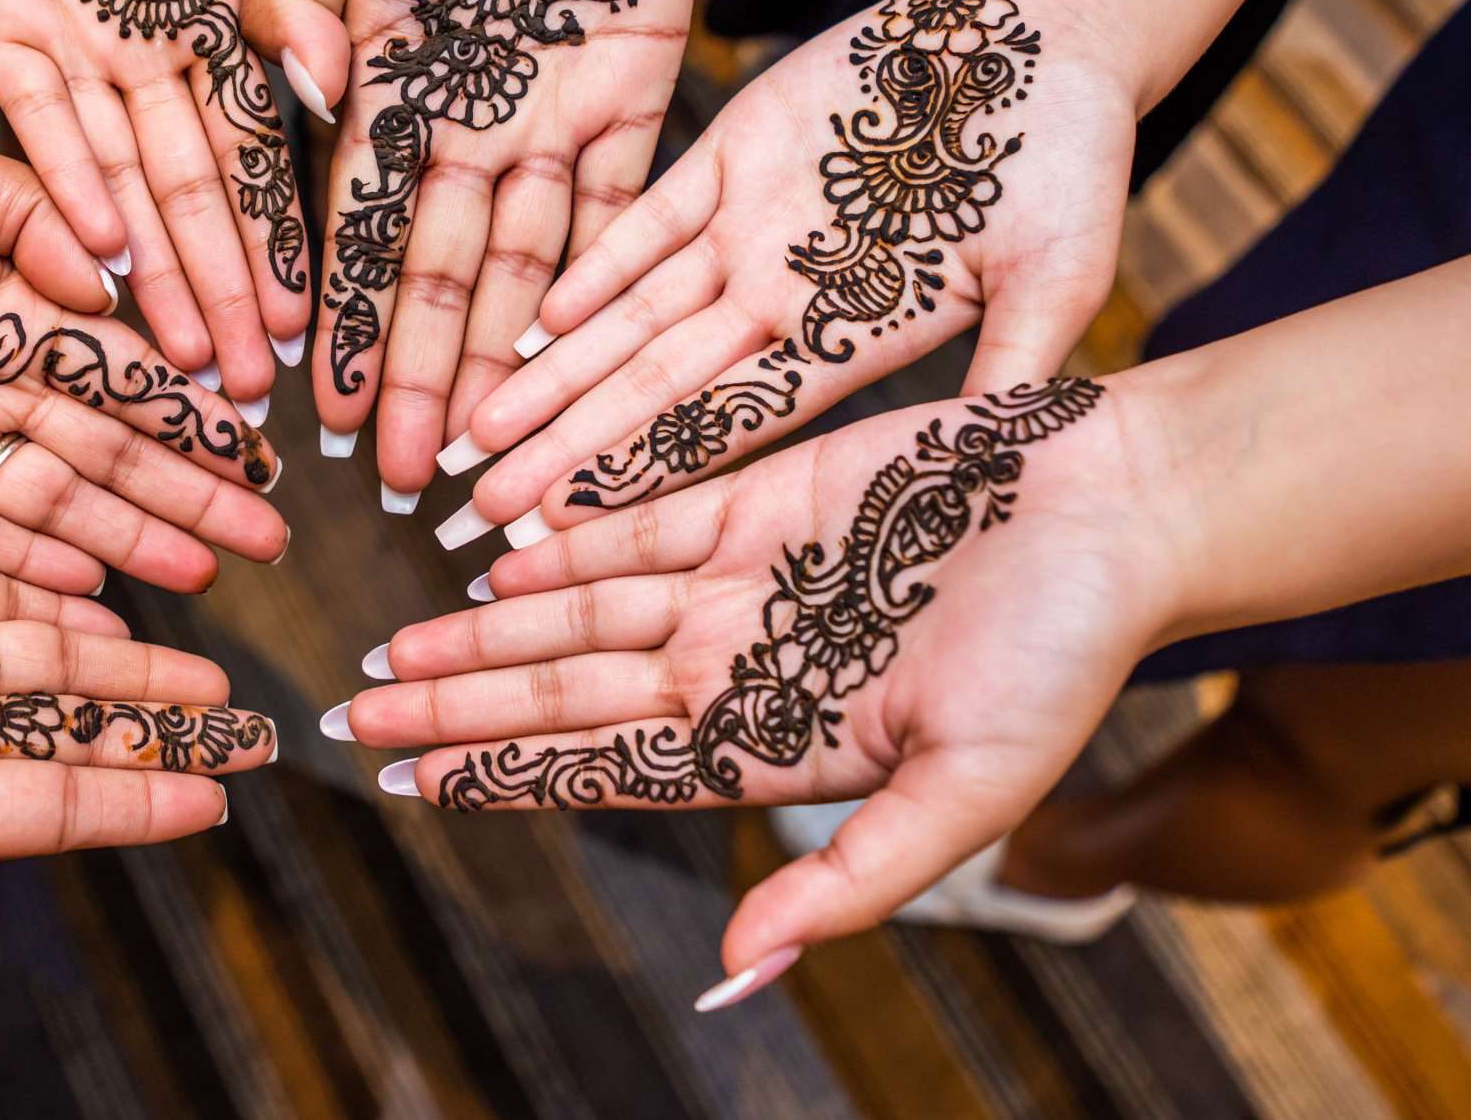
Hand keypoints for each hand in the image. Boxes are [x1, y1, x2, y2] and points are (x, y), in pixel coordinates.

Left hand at [0, 0, 397, 406]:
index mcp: (207, 2)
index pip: (258, 139)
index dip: (284, 226)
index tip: (318, 311)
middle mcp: (143, 43)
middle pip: (195, 189)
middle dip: (227, 288)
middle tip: (259, 389)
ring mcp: (68, 38)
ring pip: (123, 178)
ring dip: (157, 267)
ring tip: (191, 359)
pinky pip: (38, 117)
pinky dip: (71, 182)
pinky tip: (105, 255)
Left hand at [0, 131, 286, 593]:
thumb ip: (33, 220)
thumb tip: (113, 286)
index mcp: (16, 304)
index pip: (127, 368)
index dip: (192, 410)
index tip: (261, 446)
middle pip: (112, 449)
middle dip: (191, 492)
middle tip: (268, 533)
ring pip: (57, 501)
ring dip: (132, 538)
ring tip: (207, 571)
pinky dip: (29, 563)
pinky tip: (95, 587)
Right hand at [0, 512, 274, 1055]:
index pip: (50, 808)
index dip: (136, 804)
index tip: (223, 798)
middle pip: (71, 733)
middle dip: (163, 734)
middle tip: (258, 726)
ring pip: (53, 656)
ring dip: (134, 665)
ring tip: (212, 673)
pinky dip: (63, 588)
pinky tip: (125, 598)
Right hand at [244, 0, 691, 506]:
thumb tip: (293, 90)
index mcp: (384, 92)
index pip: (353, 231)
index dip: (340, 324)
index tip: (318, 409)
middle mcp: (465, 129)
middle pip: (439, 276)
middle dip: (422, 381)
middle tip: (407, 482)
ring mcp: (550, 119)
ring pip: (527, 266)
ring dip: (509, 361)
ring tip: (491, 453)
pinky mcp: (636, 93)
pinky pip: (623, 202)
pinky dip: (603, 277)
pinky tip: (585, 360)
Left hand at [340, 376, 1179, 997]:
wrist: (1119, 507)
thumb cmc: (1066, 657)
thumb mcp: (969, 795)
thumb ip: (851, 886)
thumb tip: (735, 976)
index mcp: (773, 743)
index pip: (604, 769)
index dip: (506, 777)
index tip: (411, 789)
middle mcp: (738, 662)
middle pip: (565, 692)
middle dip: (457, 708)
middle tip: (351, 719)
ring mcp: (741, 577)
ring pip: (577, 609)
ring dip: (484, 630)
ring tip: (393, 651)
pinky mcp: (760, 493)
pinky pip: (636, 521)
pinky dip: (560, 537)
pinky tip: (489, 553)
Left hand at [444, 0, 1131, 543]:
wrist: (1048, 30)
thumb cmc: (1071, 158)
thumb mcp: (1058, 278)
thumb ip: (1013, 369)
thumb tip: (993, 471)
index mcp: (851, 340)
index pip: (727, 431)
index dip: (646, 485)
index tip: (571, 545)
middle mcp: (782, 297)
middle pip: (651, 391)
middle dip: (564, 455)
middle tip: (477, 517)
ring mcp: (751, 227)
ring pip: (628, 314)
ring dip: (553, 374)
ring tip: (473, 435)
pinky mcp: (734, 148)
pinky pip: (645, 216)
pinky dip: (591, 263)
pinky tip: (530, 322)